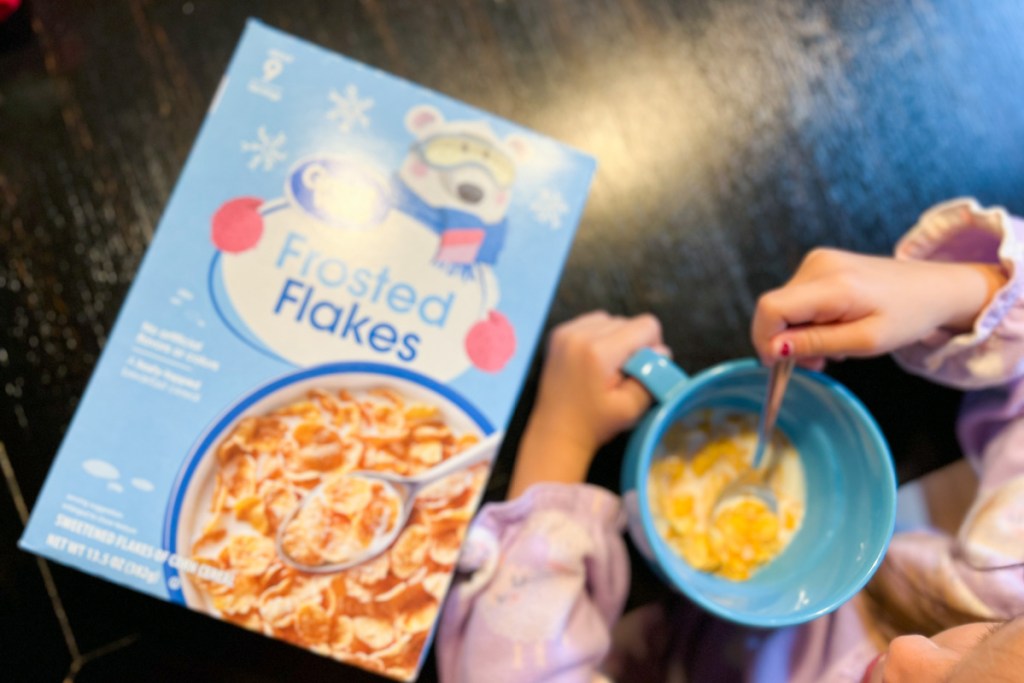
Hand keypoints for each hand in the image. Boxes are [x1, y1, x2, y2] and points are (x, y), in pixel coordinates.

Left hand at [506, 311, 667, 498]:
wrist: (556, 433)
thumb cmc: (594, 425)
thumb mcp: (632, 409)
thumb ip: (651, 376)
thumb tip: (662, 352)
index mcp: (598, 351)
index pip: (646, 325)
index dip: (652, 347)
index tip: (641, 369)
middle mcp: (579, 334)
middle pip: (628, 321)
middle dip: (632, 346)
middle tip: (621, 375)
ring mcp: (565, 332)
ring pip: (610, 320)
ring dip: (615, 340)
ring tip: (606, 368)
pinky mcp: (558, 334)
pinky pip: (592, 323)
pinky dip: (599, 338)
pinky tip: (593, 361)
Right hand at [752, 248, 1005, 369]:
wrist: (935, 288)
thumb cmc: (908, 316)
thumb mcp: (865, 342)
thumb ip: (816, 343)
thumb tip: (773, 349)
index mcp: (833, 284)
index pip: (771, 308)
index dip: (764, 339)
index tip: (779, 365)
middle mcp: (818, 264)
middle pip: (775, 309)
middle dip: (786, 341)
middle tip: (818, 363)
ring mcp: (818, 260)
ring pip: (783, 306)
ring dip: (798, 333)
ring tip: (832, 347)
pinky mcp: (820, 262)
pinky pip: (796, 298)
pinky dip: (806, 320)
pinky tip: (832, 328)